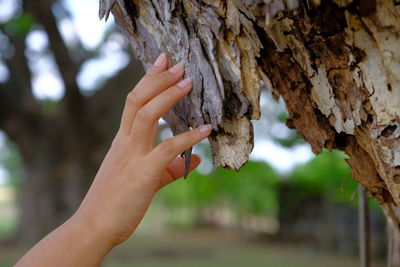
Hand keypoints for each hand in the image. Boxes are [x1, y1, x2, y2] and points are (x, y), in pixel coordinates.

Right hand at [74, 53, 210, 245]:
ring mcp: (132, 156)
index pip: (133, 102)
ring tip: (188, 82)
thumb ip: (170, 167)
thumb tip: (195, 160)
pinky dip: (188, 137)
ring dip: (168, 96)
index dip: (148, 80)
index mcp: (123, 142)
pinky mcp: (143, 174)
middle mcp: (125, 143)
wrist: (94, 227)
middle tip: (176, 63)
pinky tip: (206, 129)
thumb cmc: (115, 202)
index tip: (161, 63)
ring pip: (147, 115)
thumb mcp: (145, 179)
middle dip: (157, 79)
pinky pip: (168, 149)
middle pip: (137, 100)